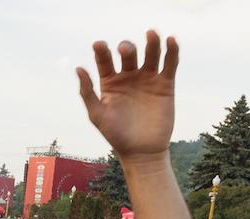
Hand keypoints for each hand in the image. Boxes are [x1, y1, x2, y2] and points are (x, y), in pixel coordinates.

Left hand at [77, 31, 179, 160]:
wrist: (142, 152)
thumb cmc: (116, 136)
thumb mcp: (97, 115)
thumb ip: (87, 92)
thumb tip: (78, 68)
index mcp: (110, 82)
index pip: (105, 60)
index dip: (101, 51)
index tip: (99, 45)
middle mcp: (128, 77)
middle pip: (128, 54)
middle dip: (127, 48)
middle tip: (125, 50)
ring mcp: (147, 79)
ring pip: (150, 54)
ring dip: (151, 43)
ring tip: (151, 34)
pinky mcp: (165, 84)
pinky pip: (169, 64)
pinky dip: (171, 52)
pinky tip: (170, 41)